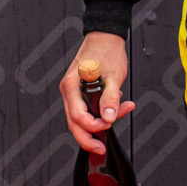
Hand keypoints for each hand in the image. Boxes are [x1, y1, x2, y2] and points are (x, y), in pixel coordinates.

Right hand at [60, 33, 134, 156]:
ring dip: (97, 124)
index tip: (107, 129)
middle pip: (74, 122)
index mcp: (72, 85)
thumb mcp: (112, 75)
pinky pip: (85, 109)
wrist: (105, 37)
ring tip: (117, 119)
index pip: (78, 116)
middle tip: (100, 148)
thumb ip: (110, 98)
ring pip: (79, 118)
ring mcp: (73, 92)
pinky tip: (112, 111)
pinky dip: (98, 114)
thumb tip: (108, 117)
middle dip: (88, 137)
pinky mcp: (79, 92)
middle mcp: (69, 90)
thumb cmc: (106, 50)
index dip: (93, 127)